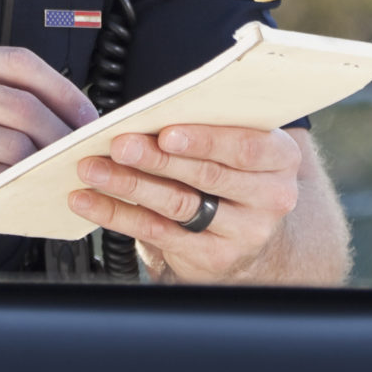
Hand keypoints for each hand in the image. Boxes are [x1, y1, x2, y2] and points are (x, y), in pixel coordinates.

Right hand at [0, 45, 97, 240]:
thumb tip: (54, 112)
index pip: (19, 64)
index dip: (62, 89)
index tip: (85, 113)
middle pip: (22, 105)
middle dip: (61, 133)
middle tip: (77, 152)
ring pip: (11, 144)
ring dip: (42, 165)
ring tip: (53, 175)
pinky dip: (14, 187)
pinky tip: (21, 192)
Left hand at [68, 123, 303, 282]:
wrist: (251, 234)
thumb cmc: (236, 174)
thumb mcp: (242, 148)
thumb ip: (212, 129)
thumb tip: (150, 114)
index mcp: (281, 159)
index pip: (246, 147)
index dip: (204, 140)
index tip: (165, 132)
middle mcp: (270, 198)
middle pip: (206, 175)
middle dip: (156, 158)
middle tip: (119, 145)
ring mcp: (243, 232)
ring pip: (178, 204)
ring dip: (129, 184)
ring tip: (94, 169)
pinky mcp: (212, 257)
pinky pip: (158, 232)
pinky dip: (117, 214)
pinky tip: (90, 200)